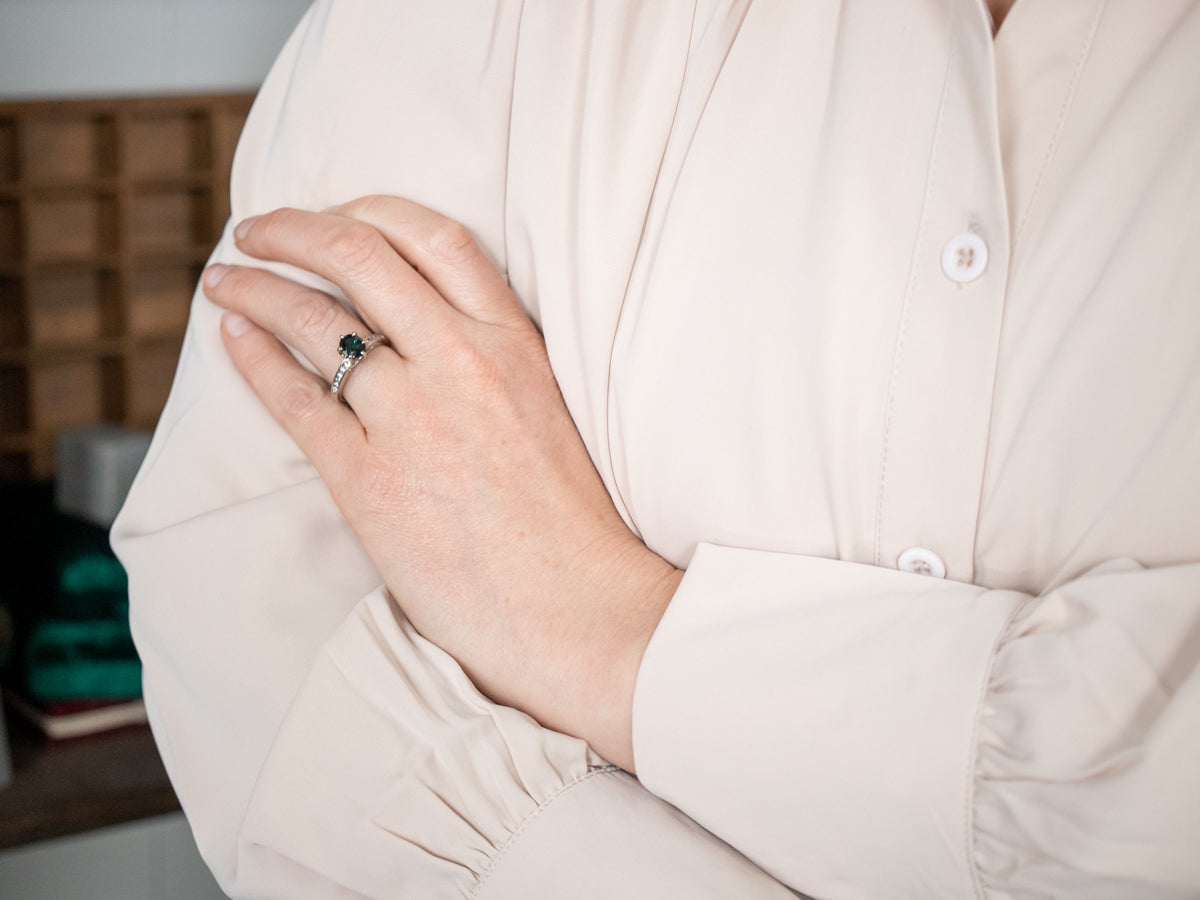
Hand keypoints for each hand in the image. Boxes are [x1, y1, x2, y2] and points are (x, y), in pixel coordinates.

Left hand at [201, 196, 681, 769]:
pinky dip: (253, 356)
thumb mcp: (545, 406)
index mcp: (511, 342)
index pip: (432, 237)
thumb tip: (420, 322)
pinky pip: (294, 396)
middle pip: (358, 255)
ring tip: (227, 282)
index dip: (369, 210)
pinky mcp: (369, 479)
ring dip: (257, 287)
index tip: (334, 214)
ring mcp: (411, 418)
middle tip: (257, 231)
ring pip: (315, 318)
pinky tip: (234, 336)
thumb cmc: (566, 519)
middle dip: (293, 229)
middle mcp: (460, 362)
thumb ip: (491, 355)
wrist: (572, 605)